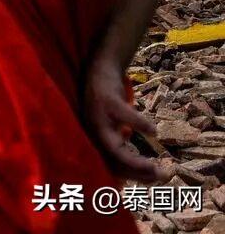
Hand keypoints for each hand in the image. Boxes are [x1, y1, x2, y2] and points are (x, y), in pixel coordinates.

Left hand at [83, 57, 161, 182]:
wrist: (100, 69)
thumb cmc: (109, 102)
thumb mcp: (111, 124)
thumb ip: (119, 142)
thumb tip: (138, 168)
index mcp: (93, 138)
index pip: (109, 164)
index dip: (130, 176)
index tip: (152, 182)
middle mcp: (92, 130)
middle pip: (111, 160)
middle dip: (135, 172)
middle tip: (159, 176)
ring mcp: (97, 116)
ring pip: (114, 146)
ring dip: (135, 160)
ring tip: (156, 167)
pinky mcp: (107, 101)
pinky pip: (125, 116)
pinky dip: (140, 125)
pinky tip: (153, 131)